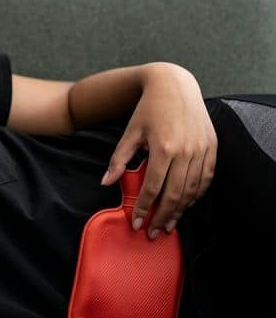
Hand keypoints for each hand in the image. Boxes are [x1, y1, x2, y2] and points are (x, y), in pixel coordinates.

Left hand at [100, 63, 216, 238]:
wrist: (174, 84)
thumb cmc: (147, 109)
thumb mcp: (129, 133)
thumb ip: (119, 159)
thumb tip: (105, 183)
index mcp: (163, 148)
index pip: (153, 188)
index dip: (145, 208)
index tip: (138, 223)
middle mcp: (185, 151)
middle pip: (175, 194)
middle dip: (163, 217)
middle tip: (154, 233)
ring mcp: (201, 149)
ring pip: (192, 190)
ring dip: (181, 210)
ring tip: (169, 224)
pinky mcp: (211, 146)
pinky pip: (206, 178)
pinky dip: (197, 194)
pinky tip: (186, 205)